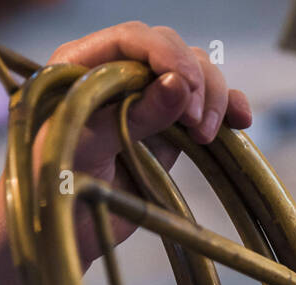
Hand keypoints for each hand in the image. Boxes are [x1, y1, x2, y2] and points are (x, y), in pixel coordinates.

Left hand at [0, 22, 252, 284]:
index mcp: (82, 66)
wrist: (64, 233)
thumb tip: (179, 87)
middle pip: (170, 51)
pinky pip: (205, 110)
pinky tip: (241, 121)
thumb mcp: (86, 145)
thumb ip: (132, 114)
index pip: (132, 39)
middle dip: (194, 79)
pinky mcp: (169, 133)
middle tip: (194, 123)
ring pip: (195, 77)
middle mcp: (117, 77)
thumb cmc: (54, 186)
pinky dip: (227, 111)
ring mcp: (146, 104)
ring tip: (205, 134)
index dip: (165, 53)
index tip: (186, 85)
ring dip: (213, 97)